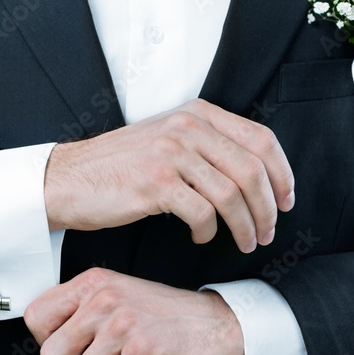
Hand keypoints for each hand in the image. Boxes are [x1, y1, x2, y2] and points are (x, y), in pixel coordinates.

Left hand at [24, 268, 243, 354]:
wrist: (220, 326)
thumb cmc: (164, 316)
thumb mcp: (116, 295)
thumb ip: (78, 309)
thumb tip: (41, 336)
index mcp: (92, 282)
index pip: (35, 317)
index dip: (48, 339)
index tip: (73, 343)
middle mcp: (104, 299)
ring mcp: (123, 326)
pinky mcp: (143, 354)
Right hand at [44, 98, 294, 252]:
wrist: (67, 179)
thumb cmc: (116, 167)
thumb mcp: (165, 139)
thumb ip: (205, 144)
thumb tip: (253, 174)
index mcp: (195, 113)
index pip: (260, 138)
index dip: (282, 174)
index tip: (286, 201)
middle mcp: (186, 127)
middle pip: (252, 169)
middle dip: (268, 208)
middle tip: (267, 231)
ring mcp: (170, 153)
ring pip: (231, 194)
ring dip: (245, 226)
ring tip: (244, 241)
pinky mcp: (155, 183)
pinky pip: (202, 213)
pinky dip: (208, 231)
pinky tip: (200, 236)